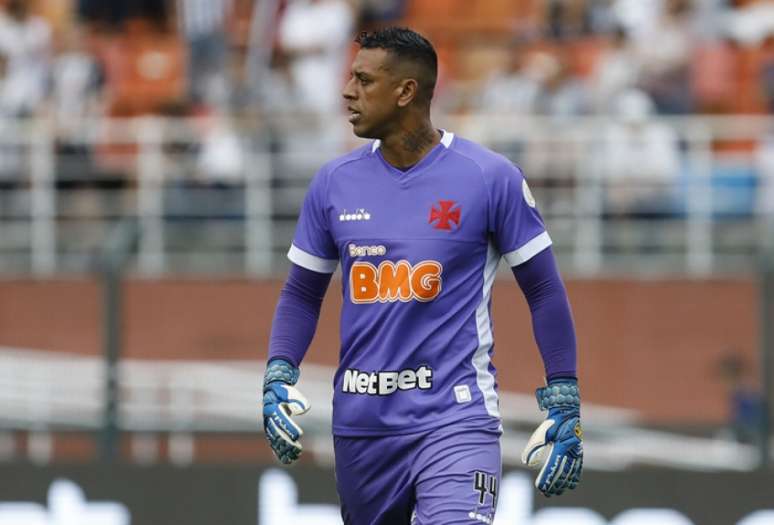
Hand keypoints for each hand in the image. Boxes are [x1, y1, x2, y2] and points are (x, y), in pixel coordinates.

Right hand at [262, 359, 309, 463]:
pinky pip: (274, 444)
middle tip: (299, 450)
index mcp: (272, 408)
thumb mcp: (291, 393)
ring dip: (284, 451)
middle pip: (277, 434)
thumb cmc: (284, 392)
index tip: (299, 435)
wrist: (272, 392)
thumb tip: (304, 409)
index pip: (281, 420)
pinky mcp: (270, 432)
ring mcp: (268, 426)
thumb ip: (297, 400)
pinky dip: (280, 452)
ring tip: (295, 458)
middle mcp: (268, 419)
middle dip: (287, 444)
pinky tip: (288, 460)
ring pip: (275, 441)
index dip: (289, 428)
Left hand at [521, 378, 582, 496]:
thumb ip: (534, 448)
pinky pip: (577, 469)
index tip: (540, 487)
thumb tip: (527, 462)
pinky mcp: (579, 452)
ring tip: (555, 492)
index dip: (546, 479)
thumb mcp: (541, 433)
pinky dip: (573, 479)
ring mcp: (577, 453)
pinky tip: (569, 486)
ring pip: (571, 474)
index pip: (553, 467)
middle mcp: (571, 452)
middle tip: (545, 493)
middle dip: (553, 485)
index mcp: (561, 446)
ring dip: (562, 485)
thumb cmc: (552, 422)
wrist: (568, 411)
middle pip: (562, 474)